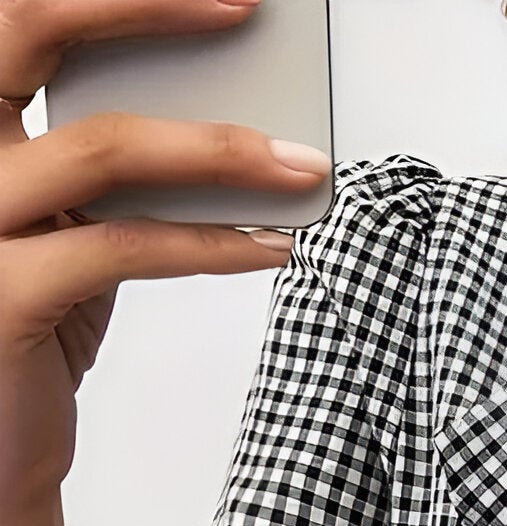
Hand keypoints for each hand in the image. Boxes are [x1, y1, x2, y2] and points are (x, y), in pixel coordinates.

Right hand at [0, 0, 330, 504]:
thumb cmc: (32, 334)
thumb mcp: (68, 230)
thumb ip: (112, 172)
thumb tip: (221, 125)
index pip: (18, 19)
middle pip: (27, 29)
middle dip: (147, 4)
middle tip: (242, 9)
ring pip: (101, 146)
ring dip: (219, 149)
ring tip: (301, 166)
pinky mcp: (4, 297)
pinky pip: (124, 246)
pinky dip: (212, 243)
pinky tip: (270, 247)